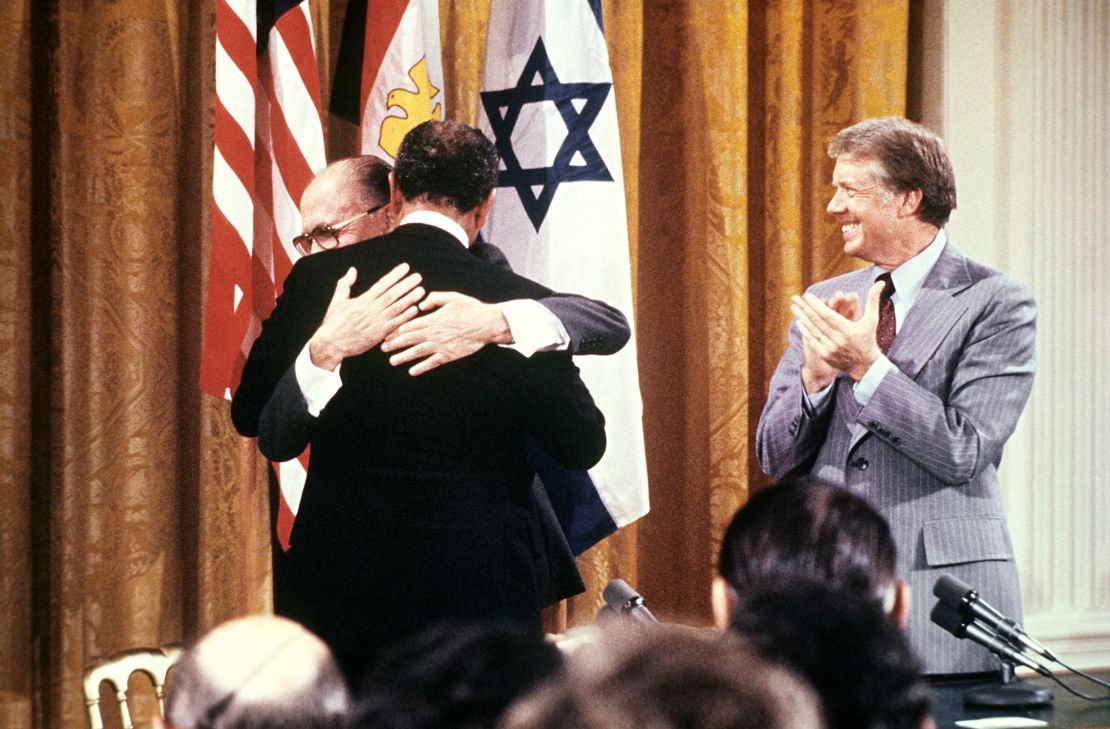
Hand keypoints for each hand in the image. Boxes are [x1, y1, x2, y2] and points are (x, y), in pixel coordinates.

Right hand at [308, 264, 423, 370]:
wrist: (331, 343)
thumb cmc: (334, 322)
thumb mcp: (337, 300)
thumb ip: (346, 284)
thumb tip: (352, 270)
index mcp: (363, 300)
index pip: (383, 284)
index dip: (395, 275)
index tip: (405, 267)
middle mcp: (371, 309)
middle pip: (392, 294)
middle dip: (406, 284)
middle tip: (418, 276)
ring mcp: (376, 321)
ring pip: (396, 308)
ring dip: (410, 298)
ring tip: (421, 290)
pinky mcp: (378, 334)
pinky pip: (394, 324)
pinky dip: (405, 317)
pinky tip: (415, 310)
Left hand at [381, 291, 510, 375]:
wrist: (487, 324)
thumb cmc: (470, 308)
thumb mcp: (452, 297)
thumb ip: (434, 299)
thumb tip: (421, 304)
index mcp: (432, 319)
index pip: (409, 325)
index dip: (396, 330)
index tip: (385, 334)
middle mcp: (433, 333)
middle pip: (409, 339)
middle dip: (394, 343)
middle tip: (382, 348)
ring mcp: (440, 345)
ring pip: (417, 352)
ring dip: (403, 357)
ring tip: (392, 361)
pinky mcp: (449, 355)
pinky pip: (432, 362)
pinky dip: (422, 367)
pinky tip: (412, 372)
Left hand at [791, 281, 884, 381]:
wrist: (864, 365)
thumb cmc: (868, 339)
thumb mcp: (872, 320)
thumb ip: (873, 300)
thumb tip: (880, 283)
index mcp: (848, 330)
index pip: (828, 316)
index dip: (817, 306)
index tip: (807, 296)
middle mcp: (837, 340)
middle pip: (817, 322)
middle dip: (804, 309)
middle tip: (795, 298)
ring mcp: (829, 348)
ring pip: (812, 330)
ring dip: (802, 318)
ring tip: (794, 307)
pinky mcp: (825, 355)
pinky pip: (812, 340)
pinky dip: (805, 331)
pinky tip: (799, 322)